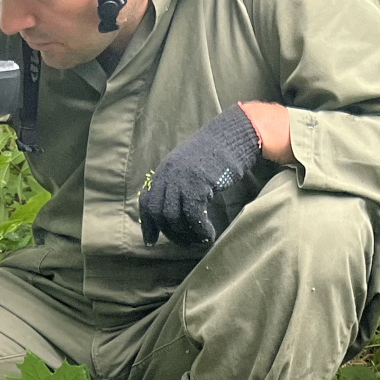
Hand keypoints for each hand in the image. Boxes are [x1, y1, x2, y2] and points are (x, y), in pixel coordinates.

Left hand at [139, 106, 264, 246]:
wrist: (232, 137)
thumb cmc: (215, 155)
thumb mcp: (188, 168)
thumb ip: (177, 184)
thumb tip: (173, 212)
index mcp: (163, 171)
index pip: (147, 202)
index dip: (148, 225)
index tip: (150, 242)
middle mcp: (168, 175)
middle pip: (159, 213)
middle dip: (170, 233)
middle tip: (185, 242)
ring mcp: (181, 179)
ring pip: (174, 218)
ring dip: (186, 235)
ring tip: (199, 240)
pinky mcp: (197, 185)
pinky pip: (193, 216)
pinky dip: (200, 230)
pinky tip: (209, 235)